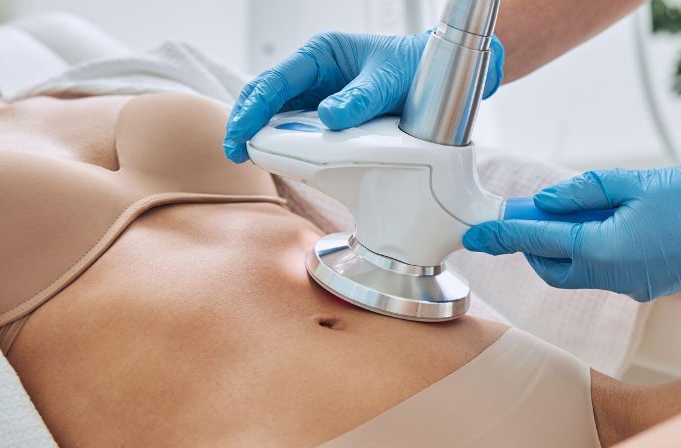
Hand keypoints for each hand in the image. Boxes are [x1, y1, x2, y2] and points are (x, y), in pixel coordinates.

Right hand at [223, 31, 504, 162]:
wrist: (444, 78)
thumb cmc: (416, 67)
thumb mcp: (390, 79)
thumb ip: (361, 98)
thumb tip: (330, 118)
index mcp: (322, 54)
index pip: (276, 81)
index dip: (254, 106)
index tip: (242, 131)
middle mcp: (316, 75)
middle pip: (268, 98)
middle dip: (247, 122)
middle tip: (236, 151)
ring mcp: (322, 98)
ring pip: (282, 117)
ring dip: (265, 136)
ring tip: (251, 158)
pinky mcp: (333, 120)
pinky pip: (304, 133)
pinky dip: (290, 146)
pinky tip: (281, 161)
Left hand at [463, 160, 680, 301]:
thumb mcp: (634, 182)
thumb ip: (584, 192)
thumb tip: (545, 202)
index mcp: (608, 251)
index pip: (540, 243)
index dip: (504, 237)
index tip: (476, 236)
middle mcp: (616, 278)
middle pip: (553, 269)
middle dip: (533, 245)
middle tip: (527, 215)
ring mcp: (632, 288)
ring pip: (578, 273)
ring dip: (564, 248)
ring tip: (570, 215)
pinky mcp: (646, 286)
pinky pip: (604, 273)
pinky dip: (591, 252)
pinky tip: (604, 225)